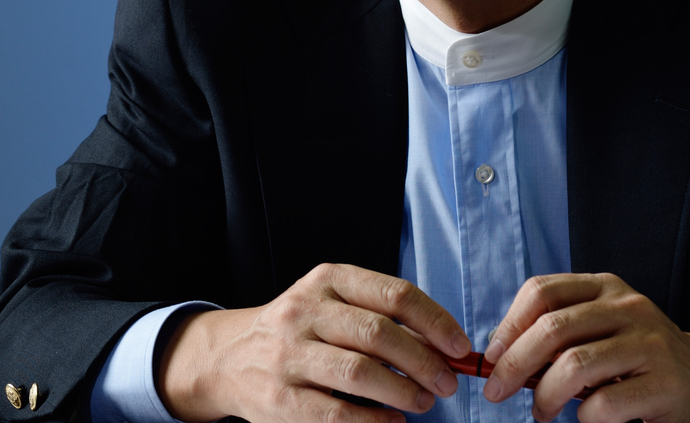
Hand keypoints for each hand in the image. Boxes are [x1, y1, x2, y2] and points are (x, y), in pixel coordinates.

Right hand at [158, 263, 470, 422]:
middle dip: (424, 362)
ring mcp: (288, 355)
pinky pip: (336, 413)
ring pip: (358, 372)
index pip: (394, 294)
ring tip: (424, 402)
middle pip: (379, 334)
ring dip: (402, 391)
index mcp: (327, 281)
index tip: (460, 347)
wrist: (229, 357)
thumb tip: (444, 346)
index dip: (435, 322)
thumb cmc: (300, 332)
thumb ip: (381, 318)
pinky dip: (374, 421)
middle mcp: (305, 311)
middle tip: (448, 382)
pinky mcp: (279, 398)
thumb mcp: (333, 307)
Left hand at [480, 273, 689, 422]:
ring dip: (544, 397)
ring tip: (541, 413)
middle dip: (512, 364)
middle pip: (551, 329)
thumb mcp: (605, 328)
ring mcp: (650, 345)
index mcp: (607, 287)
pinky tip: (585, 420)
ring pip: (573, 366)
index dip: (508, 325)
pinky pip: (603, 405)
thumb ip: (562, 332)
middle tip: (496, 391)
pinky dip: (582, 418)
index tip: (490, 356)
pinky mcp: (664, 386)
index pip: (542, 291)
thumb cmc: (642, 359)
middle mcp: (629, 308)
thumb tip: (499, 356)